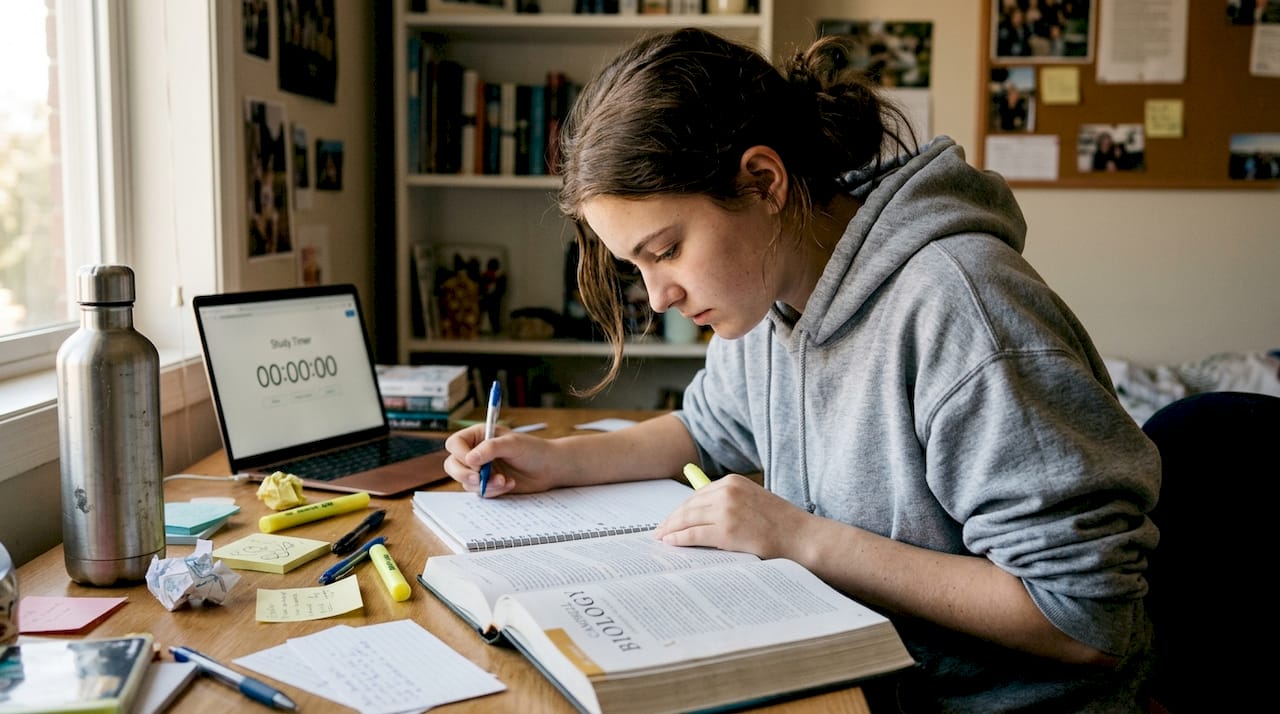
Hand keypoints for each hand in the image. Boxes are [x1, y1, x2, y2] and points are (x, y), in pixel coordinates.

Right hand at [443, 424, 565, 495]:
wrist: (549, 468)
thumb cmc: (533, 450)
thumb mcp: (513, 444)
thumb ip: (490, 449)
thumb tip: (469, 459)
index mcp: (478, 435)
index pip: (455, 444)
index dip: (460, 454)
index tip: (476, 463)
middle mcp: (475, 452)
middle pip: (452, 464)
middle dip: (464, 474)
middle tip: (479, 478)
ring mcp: (480, 470)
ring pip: (465, 481)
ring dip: (483, 484)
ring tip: (504, 480)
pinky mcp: (487, 484)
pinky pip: (479, 491)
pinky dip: (492, 491)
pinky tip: (509, 484)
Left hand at [653, 474, 814, 559]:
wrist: (802, 537)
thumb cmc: (781, 525)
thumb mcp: (752, 502)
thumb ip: (728, 503)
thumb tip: (700, 515)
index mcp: (732, 482)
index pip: (697, 495)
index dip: (680, 509)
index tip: (670, 519)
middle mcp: (727, 491)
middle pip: (688, 506)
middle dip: (671, 520)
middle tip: (659, 531)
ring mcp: (726, 510)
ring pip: (687, 519)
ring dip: (670, 529)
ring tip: (661, 538)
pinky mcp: (726, 531)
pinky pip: (693, 534)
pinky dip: (678, 539)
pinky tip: (670, 543)